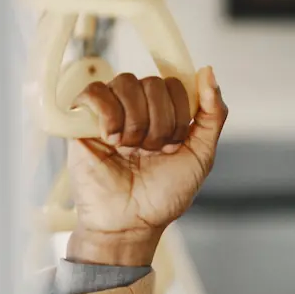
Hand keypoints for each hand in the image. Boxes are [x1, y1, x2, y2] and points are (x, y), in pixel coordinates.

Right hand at [63, 66, 226, 266]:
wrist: (130, 222)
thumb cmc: (163, 195)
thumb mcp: (201, 155)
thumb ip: (212, 115)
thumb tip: (208, 71)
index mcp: (164, 113)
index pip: (175, 84)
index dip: (179, 115)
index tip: (173, 146)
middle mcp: (137, 107)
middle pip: (152, 82)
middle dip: (159, 123)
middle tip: (151, 152)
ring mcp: (109, 111)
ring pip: (126, 83)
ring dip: (136, 122)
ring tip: (131, 150)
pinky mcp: (82, 118)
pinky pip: (95, 92)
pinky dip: (108, 115)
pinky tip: (112, 140)